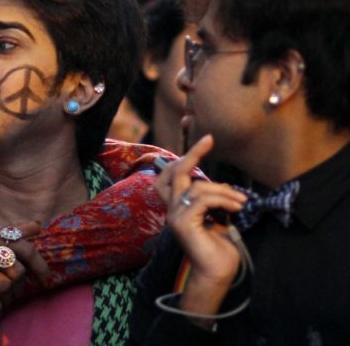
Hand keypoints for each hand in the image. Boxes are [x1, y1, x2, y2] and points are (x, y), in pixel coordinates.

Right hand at [0, 222, 49, 316]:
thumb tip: (37, 225)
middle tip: (21, 295)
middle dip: (23, 285)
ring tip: (4, 304)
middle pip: (17, 266)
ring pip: (5, 283)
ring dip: (8, 300)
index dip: (38, 262)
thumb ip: (6, 234)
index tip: (44, 277)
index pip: (23, 243)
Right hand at [154, 135, 246, 314]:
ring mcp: (175, 216)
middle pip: (175, 173)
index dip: (183, 156)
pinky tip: (237, 208)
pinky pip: (203, 200)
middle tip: (208, 140)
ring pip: (197, 186)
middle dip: (192, 154)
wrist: (217, 273)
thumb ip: (212, 200)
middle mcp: (172, 209)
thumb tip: (221, 185)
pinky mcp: (183, 223)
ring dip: (225, 191)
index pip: (171, 175)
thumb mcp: (217, 217)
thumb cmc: (219, 247)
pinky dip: (223, 200)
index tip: (205, 140)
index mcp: (177, 206)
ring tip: (242, 203)